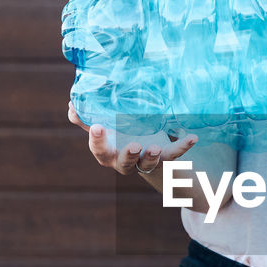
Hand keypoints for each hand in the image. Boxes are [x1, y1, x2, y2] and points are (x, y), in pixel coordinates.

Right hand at [67, 102, 197, 175]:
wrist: (145, 150)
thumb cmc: (119, 135)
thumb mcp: (104, 126)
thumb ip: (87, 117)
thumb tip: (73, 102)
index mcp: (108, 152)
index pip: (99, 149)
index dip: (97, 140)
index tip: (97, 126)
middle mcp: (125, 161)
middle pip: (124, 163)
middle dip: (128, 155)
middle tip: (134, 146)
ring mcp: (145, 161)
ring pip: (148, 164)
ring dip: (152, 157)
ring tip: (156, 147)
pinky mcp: (164, 158)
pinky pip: (174, 155)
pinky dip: (183, 146)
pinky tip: (193, 138)